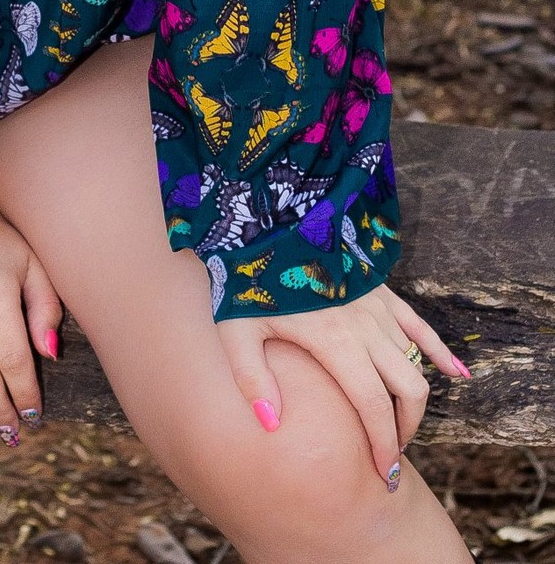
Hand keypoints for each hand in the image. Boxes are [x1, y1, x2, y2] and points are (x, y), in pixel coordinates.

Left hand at [217, 283, 471, 488]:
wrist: (270, 221)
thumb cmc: (248, 278)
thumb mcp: (237, 328)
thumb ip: (252, 377)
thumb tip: (270, 425)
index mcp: (335, 341)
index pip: (374, 406)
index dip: (384, 445)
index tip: (385, 474)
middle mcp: (365, 326)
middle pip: (407, 389)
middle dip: (405, 428)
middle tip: (390, 453)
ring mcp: (377, 306)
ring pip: (414, 362)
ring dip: (413, 398)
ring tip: (399, 425)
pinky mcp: (380, 290)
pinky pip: (419, 325)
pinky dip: (440, 352)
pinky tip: (459, 374)